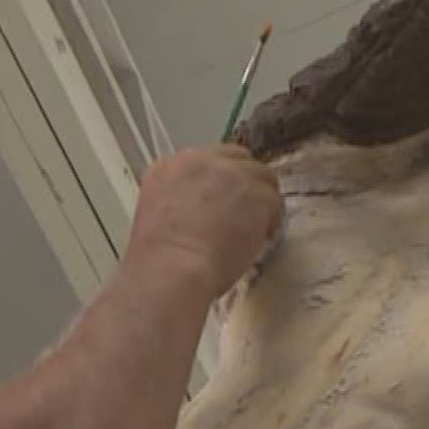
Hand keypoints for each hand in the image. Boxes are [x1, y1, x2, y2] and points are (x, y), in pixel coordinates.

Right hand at [126, 145, 281, 296]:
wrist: (174, 269)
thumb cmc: (158, 258)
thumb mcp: (154, 215)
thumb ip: (179, 200)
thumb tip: (199, 210)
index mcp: (171, 166)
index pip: (207, 159)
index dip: (218, 180)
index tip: (221, 199)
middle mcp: (201, 161)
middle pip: (236, 158)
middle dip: (243, 181)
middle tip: (243, 210)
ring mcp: (233, 174)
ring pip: (261, 176)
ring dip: (259, 199)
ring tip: (255, 226)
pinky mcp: (258, 193)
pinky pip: (274, 201)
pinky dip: (270, 219)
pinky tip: (261, 239)